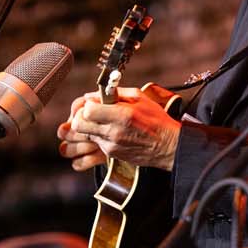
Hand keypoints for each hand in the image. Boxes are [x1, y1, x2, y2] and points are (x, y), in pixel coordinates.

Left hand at [62, 88, 180, 171]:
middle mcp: (114, 132)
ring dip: (89, 126)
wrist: (168, 147)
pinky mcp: (111, 154)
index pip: (88, 110)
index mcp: (122, 115)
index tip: (95, 103)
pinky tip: (112, 131)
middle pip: (79, 125)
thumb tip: (93, 94)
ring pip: (85, 135)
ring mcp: (111, 145)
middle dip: (81, 116)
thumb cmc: (157, 121)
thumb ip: (115, 93)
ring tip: (103, 121)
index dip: (88, 105)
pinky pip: (96, 143)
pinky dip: (99, 136)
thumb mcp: (140, 98)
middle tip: (91, 112)